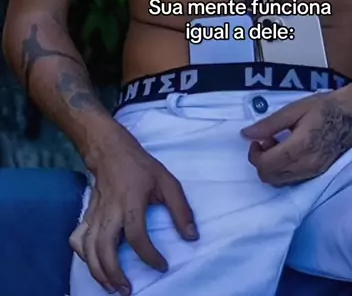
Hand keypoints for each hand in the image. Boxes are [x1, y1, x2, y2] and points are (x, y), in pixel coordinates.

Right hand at [70, 125, 197, 294]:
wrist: (110, 150)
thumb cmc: (141, 167)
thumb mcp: (167, 182)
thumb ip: (181, 209)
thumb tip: (192, 237)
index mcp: (131, 202)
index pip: (136, 236)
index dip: (149, 256)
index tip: (162, 266)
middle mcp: (110, 211)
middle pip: (105, 248)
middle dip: (114, 274)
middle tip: (128, 290)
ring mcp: (95, 214)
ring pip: (88, 248)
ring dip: (98, 272)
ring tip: (112, 287)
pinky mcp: (87, 214)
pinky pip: (78, 239)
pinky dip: (82, 256)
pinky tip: (93, 265)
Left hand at [241, 80, 351, 186]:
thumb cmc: (326, 107)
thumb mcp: (295, 109)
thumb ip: (269, 124)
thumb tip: (246, 134)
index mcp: (298, 149)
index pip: (265, 166)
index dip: (254, 154)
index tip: (258, 139)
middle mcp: (306, 167)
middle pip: (270, 178)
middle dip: (262, 162)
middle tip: (267, 141)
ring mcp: (314, 173)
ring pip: (281, 183)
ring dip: (273, 167)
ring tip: (278, 145)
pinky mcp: (320, 174)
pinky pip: (294, 180)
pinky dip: (285, 171)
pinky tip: (290, 151)